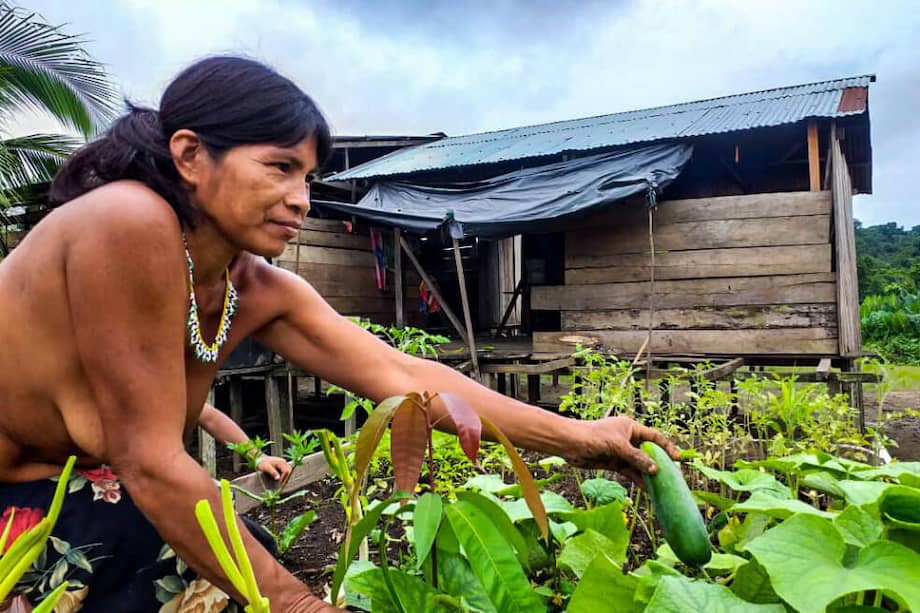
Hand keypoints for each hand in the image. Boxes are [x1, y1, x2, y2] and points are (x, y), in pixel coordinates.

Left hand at [256, 455, 291, 481]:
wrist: (259, 458)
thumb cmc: (262, 463)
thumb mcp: (267, 468)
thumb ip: (273, 472)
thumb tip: (278, 478)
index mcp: (281, 462)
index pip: (286, 471)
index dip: (284, 478)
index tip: (280, 483)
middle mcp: (283, 462)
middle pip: (288, 471)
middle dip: (285, 478)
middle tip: (281, 484)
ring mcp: (283, 463)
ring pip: (288, 471)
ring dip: (285, 476)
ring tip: (281, 482)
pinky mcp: (281, 464)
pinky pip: (285, 470)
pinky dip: (284, 475)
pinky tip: (280, 478)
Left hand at [565, 416, 679, 484]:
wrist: (570, 445)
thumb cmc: (593, 437)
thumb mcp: (618, 446)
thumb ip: (636, 457)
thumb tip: (655, 470)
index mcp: (630, 427)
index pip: (654, 436)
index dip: (666, 447)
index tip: (677, 459)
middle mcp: (627, 439)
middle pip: (648, 451)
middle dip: (659, 463)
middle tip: (673, 476)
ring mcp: (621, 452)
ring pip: (639, 464)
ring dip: (648, 474)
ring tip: (662, 486)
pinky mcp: (613, 463)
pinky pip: (630, 472)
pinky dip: (637, 480)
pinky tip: (647, 489)